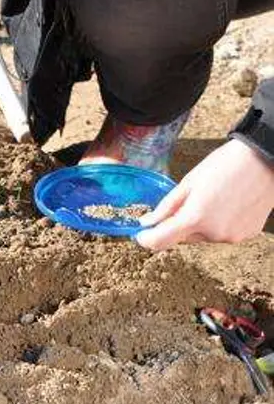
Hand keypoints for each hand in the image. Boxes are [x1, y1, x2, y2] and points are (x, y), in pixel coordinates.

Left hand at [136, 139, 273, 249]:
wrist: (267, 160)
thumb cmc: (227, 165)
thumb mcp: (188, 182)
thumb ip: (165, 207)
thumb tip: (146, 222)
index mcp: (195, 218)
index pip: (159, 242)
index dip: (146, 239)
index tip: (142, 233)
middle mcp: (212, 233)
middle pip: (182, 238)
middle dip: (178, 225)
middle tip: (189, 201)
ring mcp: (230, 236)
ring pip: (201, 237)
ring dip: (199, 225)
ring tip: (213, 199)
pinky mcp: (245, 235)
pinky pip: (221, 235)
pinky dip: (218, 225)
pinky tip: (227, 205)